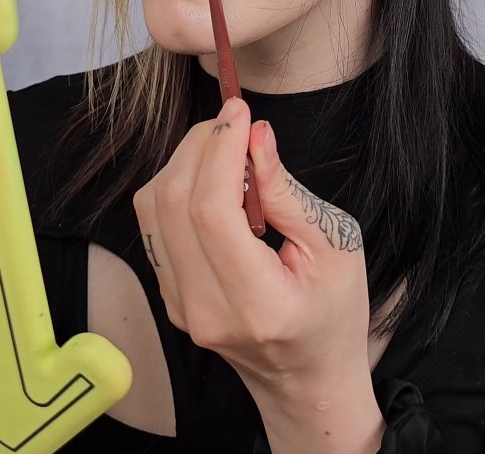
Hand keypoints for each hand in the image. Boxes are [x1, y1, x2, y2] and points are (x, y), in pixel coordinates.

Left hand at [133, 95, 370, 397]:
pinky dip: (177, 185)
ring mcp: (180, 306)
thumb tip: (255, 135)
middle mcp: (206, 309)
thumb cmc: (333, 314)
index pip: (213, 210)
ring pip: (153, 207)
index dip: (221, 148)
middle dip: (200, 144)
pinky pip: (154, 224)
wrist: (308, 379)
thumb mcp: (336, 246)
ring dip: (185, 160)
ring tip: (226, 149)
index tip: (240, 111)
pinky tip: (212, 179)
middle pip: (174, 202)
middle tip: (234, 122)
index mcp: (258, 303)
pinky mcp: (168, 296)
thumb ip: (288, 192)